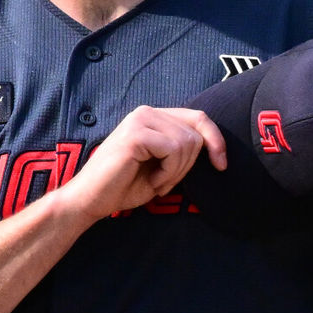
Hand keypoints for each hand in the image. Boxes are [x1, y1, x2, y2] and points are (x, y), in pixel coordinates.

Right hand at [57, 105, 225, 225]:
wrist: (91, 200)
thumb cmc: (124, 186)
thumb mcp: (162, 166)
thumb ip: (181, 151)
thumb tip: (213, 146)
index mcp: (153, 117)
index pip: (198, 117)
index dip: (216, 140)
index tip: (221, 165)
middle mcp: (146, 112)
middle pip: (195, 135)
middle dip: (186, 167)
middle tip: (163, 182)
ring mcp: (140, 120)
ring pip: (187, 143)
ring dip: (176, 172)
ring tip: (155, 182)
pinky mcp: (136, 134)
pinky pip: (173, 151)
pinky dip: (168, 173)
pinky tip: (151, 181)